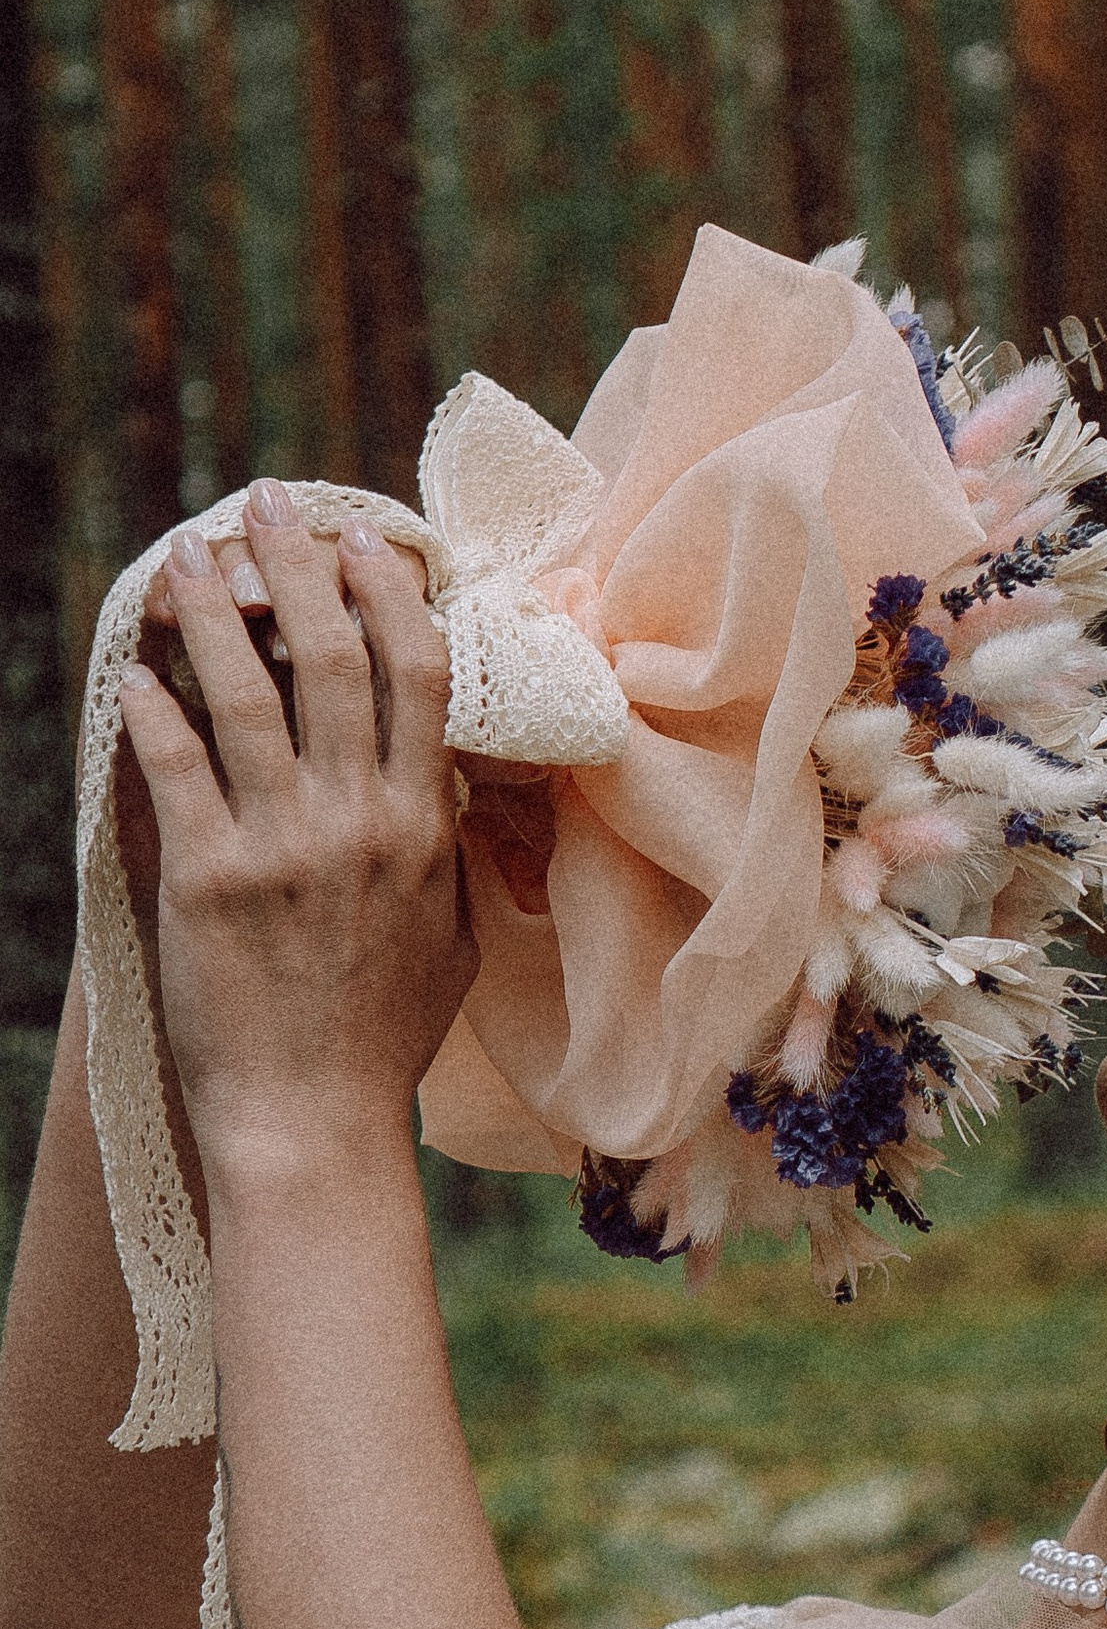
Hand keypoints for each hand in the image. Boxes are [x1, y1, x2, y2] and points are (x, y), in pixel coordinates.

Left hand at [118, 485, 475, 1178]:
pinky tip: (134, 671)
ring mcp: (286, 849)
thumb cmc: (380, 1040)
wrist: (312, 1122)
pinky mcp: (211, 881)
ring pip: (249, 697)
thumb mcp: (450, 939)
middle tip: (270, 505)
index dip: (390, 595)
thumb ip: (448, 853)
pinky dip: (154, 712)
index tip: (366, 539)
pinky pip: (177, 770)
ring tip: (188, 559)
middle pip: (336, 659)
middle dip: (302, 568)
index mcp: (424, 828)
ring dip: (214, 615)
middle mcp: (362, 823)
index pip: (420, 677)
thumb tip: (446, 785)